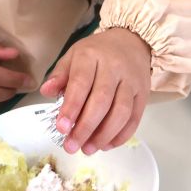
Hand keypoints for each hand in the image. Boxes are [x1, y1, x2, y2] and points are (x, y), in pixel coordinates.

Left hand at [40, 28, 150, 154]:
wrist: (131, 41)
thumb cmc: (97, 52)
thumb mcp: (73, 55)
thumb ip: (60, 75)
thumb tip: (46, 91)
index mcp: (91, 56)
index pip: (81, 83)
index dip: (71, 107)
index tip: (61, 128)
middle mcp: (114, 67)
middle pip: (102, 101)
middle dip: (85, 127)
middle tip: (71, 146)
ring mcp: (131, 80)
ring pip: (121, 111)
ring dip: (104, 135)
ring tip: (88, 149)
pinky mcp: (144, 93)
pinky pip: (135, 117)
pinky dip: (121, 135)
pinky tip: (107, 144)